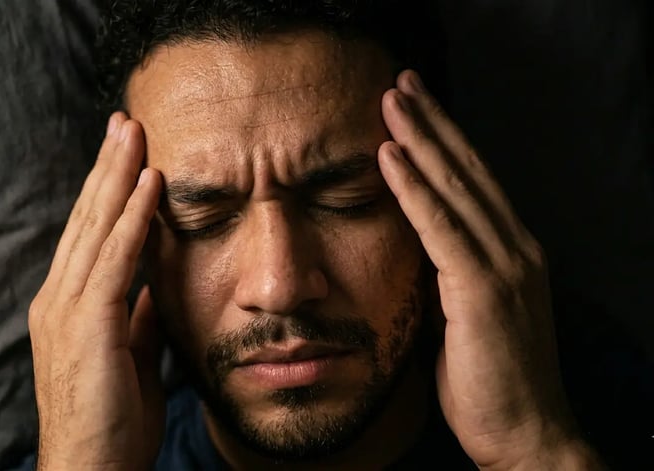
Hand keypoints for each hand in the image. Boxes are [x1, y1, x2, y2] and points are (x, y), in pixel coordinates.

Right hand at [29, 113, 163, 470]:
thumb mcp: (131, 355)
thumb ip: (139, 315)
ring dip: (118, 176)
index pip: (90, 234)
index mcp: (70, 305)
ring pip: (97, 228)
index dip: (108, 191)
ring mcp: (68, 310)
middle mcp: (60, 298)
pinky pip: (115, 261)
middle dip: (108, 167)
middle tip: (126, 121)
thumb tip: (155, 284)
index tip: (128, 152)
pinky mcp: (88, 325)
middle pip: (87, 219)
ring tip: (135, 132)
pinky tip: (150, 184)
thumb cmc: (111, 421)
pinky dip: (132, 219)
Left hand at [378, 71, 602, 469]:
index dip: (446, 142)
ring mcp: (506, 266)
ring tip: (392, 100)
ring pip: (456, 187)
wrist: (526, 435)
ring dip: (420, 139)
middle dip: (433, 123)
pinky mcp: (484, 290)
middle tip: (402, 82)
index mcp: (513, 253)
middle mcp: (517, 248)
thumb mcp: (467, 316)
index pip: (475, 183)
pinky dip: (415, 188)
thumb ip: (450, 275)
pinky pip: (442, 227)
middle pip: (469, 171)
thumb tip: (418, 250)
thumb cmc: (492, 381)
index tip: (416, 109)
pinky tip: (392, 157)